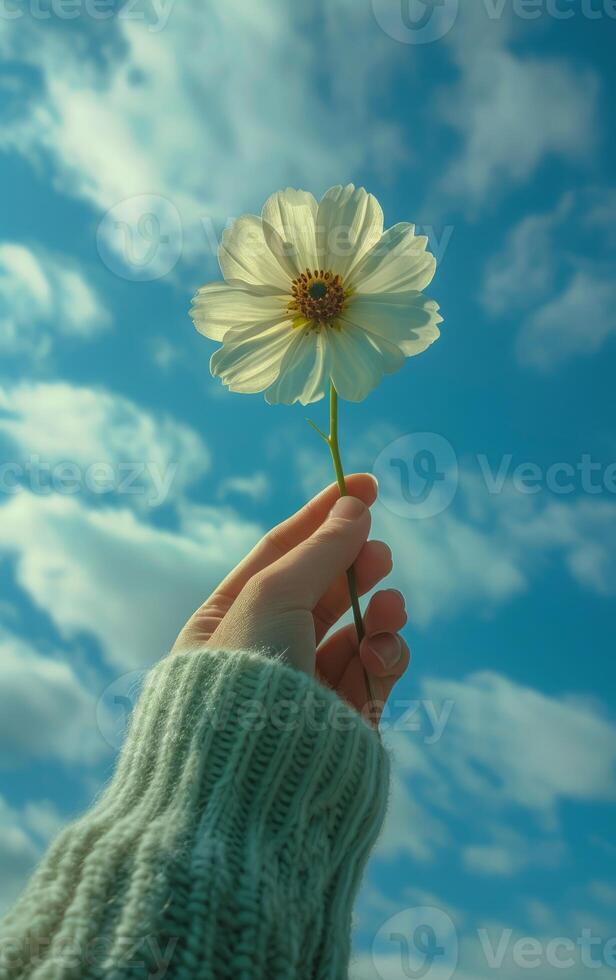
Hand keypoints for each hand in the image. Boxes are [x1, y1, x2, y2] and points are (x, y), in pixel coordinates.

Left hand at [173, 474, 409, 717]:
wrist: (253, 782)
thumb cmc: (245, 675)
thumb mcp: (274, 596)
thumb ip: (321, 549)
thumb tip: (355, 505)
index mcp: (226, 620)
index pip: (279, 552)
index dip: (322, 514)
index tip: (365, 484)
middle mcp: (263, 653)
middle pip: (320, 590)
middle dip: (354, 565)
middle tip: (380, 550)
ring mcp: (304, 688)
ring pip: (354, 631)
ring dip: (377, 611)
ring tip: (390, 605)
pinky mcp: (342, 720)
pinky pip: (372, 672)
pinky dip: (384, 653)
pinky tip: (381, 650)